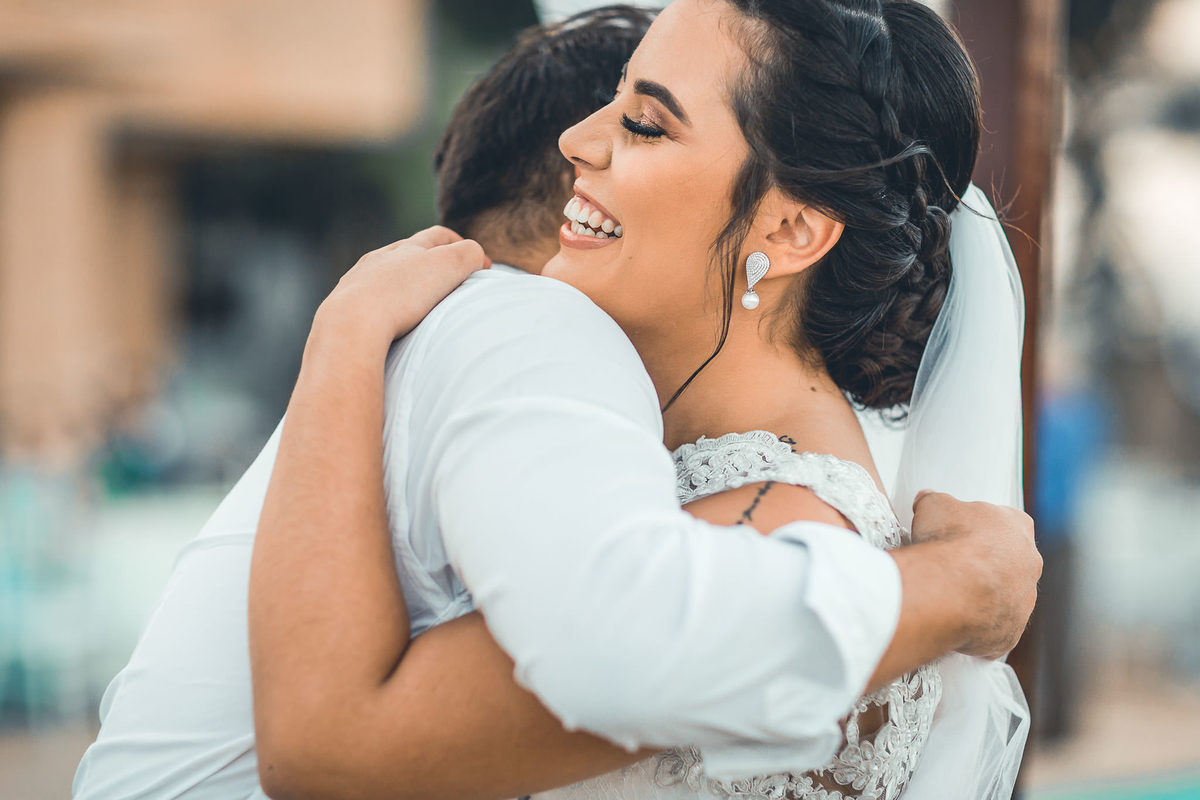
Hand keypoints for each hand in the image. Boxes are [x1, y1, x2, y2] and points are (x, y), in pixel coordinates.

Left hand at [315, 226, 489, 349]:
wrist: (351, 323)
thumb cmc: (401, 294)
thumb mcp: (447, 267)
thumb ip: (468, 255)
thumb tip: (477, 256)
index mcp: (406, 248)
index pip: (438, 237)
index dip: (461, 246)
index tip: (479, 265)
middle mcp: (379, 260)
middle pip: (407, 252)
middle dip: (429, 261)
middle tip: (446, 277)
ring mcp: (358, 282)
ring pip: (384, 275)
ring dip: (402, 282)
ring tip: (415, 298)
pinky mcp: (344, 307)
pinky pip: (366, 300)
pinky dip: (381, 304)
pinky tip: (385, 317)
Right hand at [910, 491, 1040, 659]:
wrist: (950, 588)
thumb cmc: (950, 541)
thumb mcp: (933, 505)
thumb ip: (934, 502)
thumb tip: (927, 501)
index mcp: (1017, 526)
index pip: (1005, 523)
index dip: (981, 528)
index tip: (961, 534)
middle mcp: (1029, 564)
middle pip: (1009, 563)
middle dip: (984, 565)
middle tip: (953, 567)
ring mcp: (1024, 601)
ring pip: (1002, 599)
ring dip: (980, 598)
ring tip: (947, 596)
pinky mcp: (1010, 632)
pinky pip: (992, 629)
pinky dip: (974, 626)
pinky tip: (950, 619)